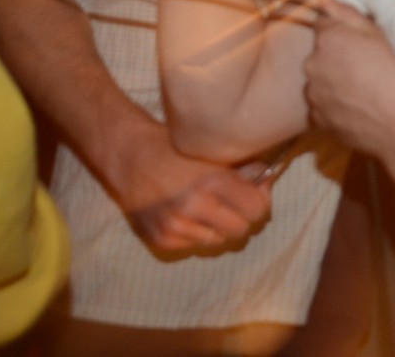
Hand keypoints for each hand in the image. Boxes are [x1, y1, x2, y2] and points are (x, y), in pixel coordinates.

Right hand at [111, 124, 271, 252]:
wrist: (128, 156)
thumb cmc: (174, 148)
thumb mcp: (213, 151)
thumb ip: (243, 169)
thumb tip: (266, 180)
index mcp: (212, 182)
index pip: (257, 210)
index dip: (260, 201)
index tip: (255, 192)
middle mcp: (194, 208)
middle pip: (241, 230)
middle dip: (243, 217)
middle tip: (236, 204)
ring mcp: (176, 228)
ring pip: (219, 241)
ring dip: (220, 228)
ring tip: (210, 208)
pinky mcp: (161, 240)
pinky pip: (195, 246)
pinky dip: (197, 233)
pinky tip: (189, 215)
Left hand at [303, 0, 394, 157]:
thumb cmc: (393, 77)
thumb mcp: (378, 36)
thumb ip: (346, 14)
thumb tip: (324, 0)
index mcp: (328, 38)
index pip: (325, 25)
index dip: (343, 34)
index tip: (360, 45)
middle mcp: (312, 63)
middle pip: (321, 53)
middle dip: (337, 57)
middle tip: (365, 69)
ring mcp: (312, 92)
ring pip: (321, 79)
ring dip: (334, 81)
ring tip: (362, 91)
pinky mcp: (316, 117)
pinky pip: (322, 104)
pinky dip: (335, 104)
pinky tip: (357, 107)